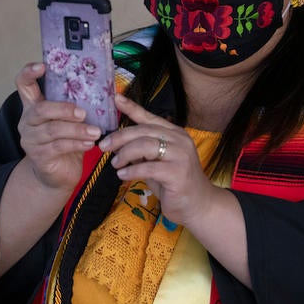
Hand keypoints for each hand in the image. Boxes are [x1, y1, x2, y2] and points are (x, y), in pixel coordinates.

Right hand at [15, 62, 101, 192]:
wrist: (57, 175)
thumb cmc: (65, 141)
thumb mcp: (68, 120)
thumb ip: (75, 105)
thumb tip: (102, 88)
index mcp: (33, 105)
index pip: (23, 83)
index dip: (29, 72)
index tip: (42, 65)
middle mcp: (27, 120)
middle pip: (40, 109)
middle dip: (64, 109)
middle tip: (83, 113)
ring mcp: (31, 139)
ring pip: (52, 130)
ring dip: (76, 130)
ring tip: (95, 132)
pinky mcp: (38, 156)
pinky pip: (58, 147)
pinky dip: (76, 144)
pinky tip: (89, 143)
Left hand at [99, 93, 216, 226]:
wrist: (199, 206)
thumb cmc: (174, 182)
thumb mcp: (155, 162)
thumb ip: (141, 150)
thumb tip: (117, 142)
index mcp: (174, 133)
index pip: (149, 117)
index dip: (132, 107)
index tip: (115, 98)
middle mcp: (179, 139)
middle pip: (143, 130)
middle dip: (120, 137)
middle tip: (103, 146)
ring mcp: (180, 155)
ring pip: (145, 145)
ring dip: (125, 154)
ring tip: (115, 164)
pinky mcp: (178, 173)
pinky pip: (148, 167)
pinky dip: (131, 170)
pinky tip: (122, 175)